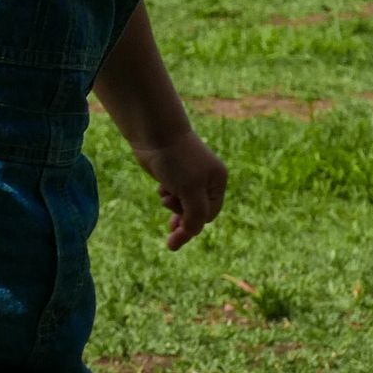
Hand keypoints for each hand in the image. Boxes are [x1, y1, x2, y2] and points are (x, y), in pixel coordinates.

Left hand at [129, 125, 227, 251]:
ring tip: (165, 195)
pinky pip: (172, 194)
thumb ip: (194, 215)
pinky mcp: (173, 174)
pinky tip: (161, 186)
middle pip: (196, 211)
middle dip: (182, 218)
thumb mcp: (189, 191)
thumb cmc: (176, 160)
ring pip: (182, 204)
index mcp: (217, 182)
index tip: (176, 234)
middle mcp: (206, 180)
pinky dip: (166, 194)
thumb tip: (191, 233)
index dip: (193, 225)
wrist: (154, 132)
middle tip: (170, 240)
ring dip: (172, 205)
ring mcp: (189, 176)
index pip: (208, 215)